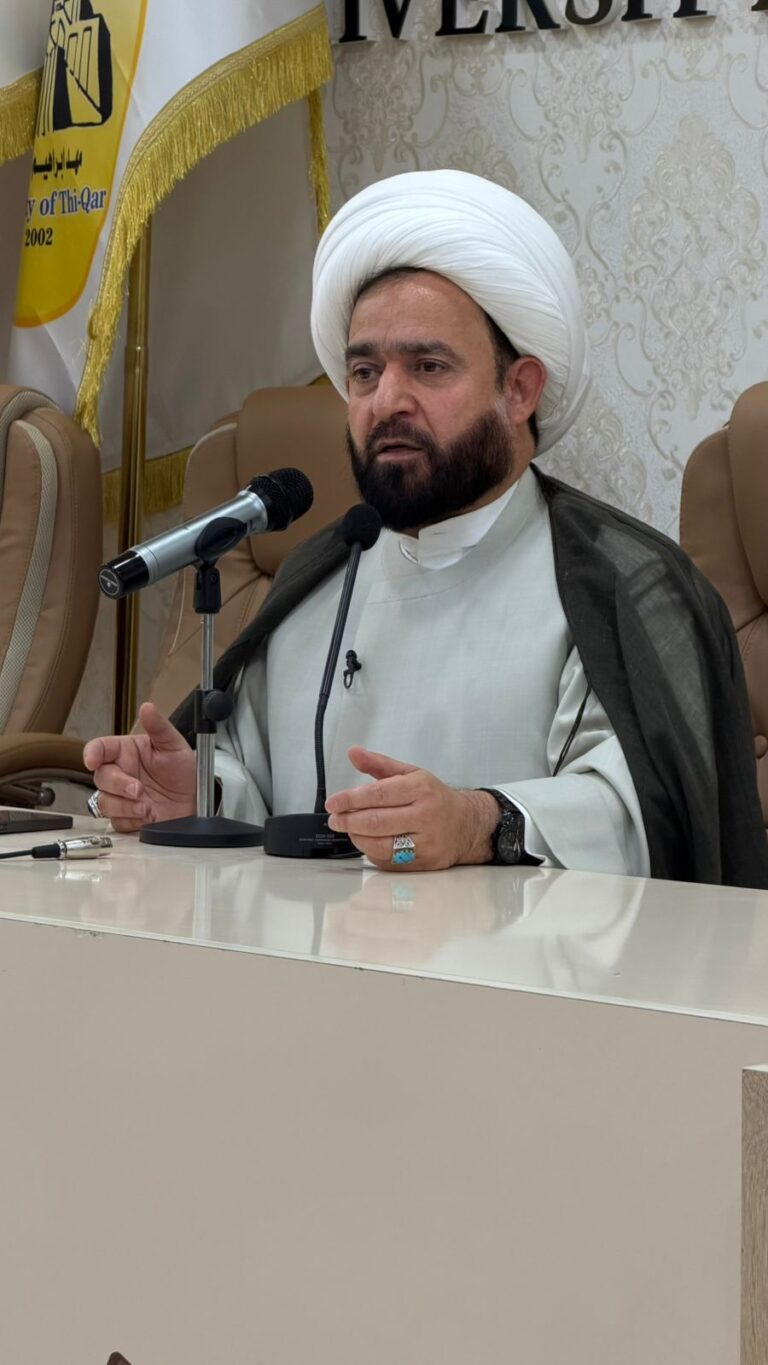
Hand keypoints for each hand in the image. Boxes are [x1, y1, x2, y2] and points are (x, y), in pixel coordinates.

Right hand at [82, 702, 196, 831]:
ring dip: (124, 807)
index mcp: (126, 752)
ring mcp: (121, 797)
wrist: (194, 800)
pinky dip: (131, 821)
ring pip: (104, 802)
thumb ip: (159, 727)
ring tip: (146, 808)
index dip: (91, 753)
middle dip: (118, 785)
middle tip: (139, 790)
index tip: (92, 761)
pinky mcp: (126, 817)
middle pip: (100, 777)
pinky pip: (117, 822)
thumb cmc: (182, 771)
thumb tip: (147, 707)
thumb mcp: (174, 745)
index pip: (99, 748)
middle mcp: (120, 773)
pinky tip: (148, 817)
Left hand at [325, 747, 499, 871]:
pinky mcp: (424, 862)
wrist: (467, 824)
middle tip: (335, 818)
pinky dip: (372, 852)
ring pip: (381, 845)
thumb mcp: (411, 774)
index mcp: (421, 789)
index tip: (334, 802)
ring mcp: (426, 842)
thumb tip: (354, 753)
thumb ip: (379, 764)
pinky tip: (368, 842)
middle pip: (377, 821)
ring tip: (350, 829)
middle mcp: (426, 816)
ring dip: (357, 838)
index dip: (351, 799)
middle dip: (349, 821)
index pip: (378, 794)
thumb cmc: (435, 798)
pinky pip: (389, 861)